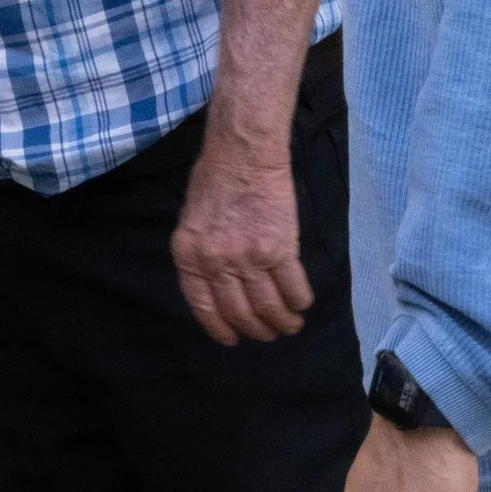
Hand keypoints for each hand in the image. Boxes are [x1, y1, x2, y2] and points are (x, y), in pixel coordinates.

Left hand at [172, 131, 311, 343]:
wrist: (243, 152)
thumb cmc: (215, 179)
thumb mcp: (191, 221)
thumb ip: (201, 255)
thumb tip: (217, 286)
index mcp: (189, 256)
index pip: (203, 307)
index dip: (220, 328)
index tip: (232, 339)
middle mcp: (216, 262)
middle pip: (239, 313)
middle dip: (257, 329)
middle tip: (268, 333)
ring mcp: (248, 257)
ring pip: (268, 307)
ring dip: (282, 322)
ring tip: (290, 324)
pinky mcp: (279, 248)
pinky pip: (292, 287)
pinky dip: (299, 300)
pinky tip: (301, 303)